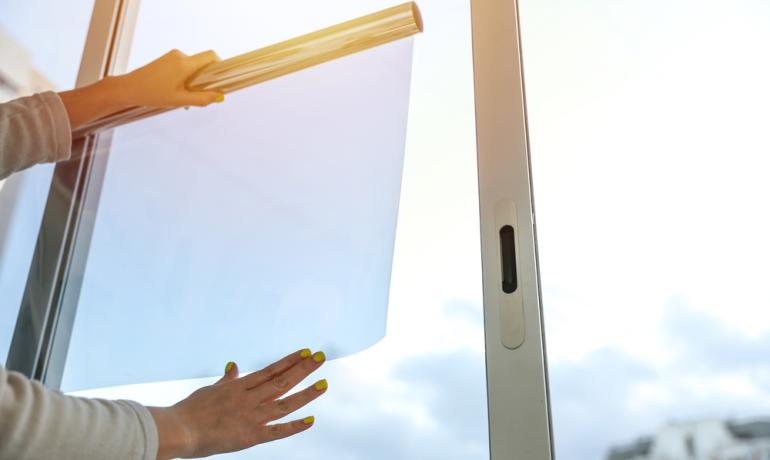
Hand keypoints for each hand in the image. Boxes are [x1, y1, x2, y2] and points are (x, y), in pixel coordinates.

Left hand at [116, 49, 224, 108]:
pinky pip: (185, 66)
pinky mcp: (168, 58)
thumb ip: (202, 99)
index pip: (211, 56)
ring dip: (195, 81)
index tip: (221, 80)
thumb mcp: (180, 100)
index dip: (220, 66)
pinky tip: (177, 91)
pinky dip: (186, 78)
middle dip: (206, 79)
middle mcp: (180, 55)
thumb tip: (220, 96)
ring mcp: (173, 55)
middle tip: (200, 96)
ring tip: (184, 97)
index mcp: (184, 64)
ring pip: (194, 66)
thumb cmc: (152, 94)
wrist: (129, 88)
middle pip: (204, 63)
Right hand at [149, 349, 327, 458]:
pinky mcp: (250, 436)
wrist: (179, 429)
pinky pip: (277, 431)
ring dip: (305, 393)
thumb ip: (227, 380)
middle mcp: (249, 398)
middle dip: (303, 369)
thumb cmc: (190, 410)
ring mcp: (251, 416)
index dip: (290, 361)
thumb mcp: (210, 390)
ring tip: (323, 383)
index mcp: (239, 387)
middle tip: (321, 357)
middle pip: (282, 381)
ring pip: (284, 403)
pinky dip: (294, 426)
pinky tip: (311, 420)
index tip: (306, 352)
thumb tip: (234, 366)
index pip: (271, 370)